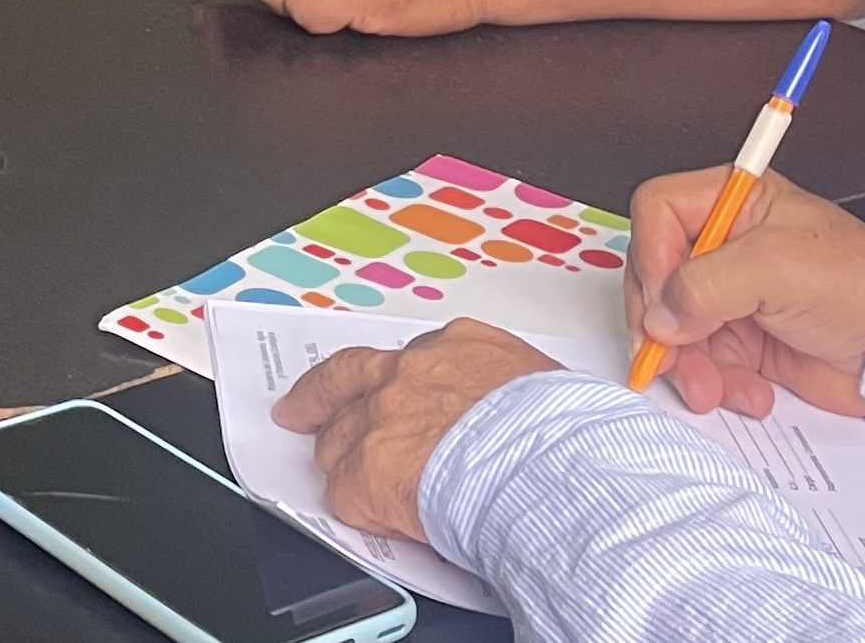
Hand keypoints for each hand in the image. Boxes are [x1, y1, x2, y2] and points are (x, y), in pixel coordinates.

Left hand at [271, 322, 561, 540]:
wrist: (552, 469)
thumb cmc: (567, 434)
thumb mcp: (544, 385)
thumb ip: (507, 390)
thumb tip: (519, 412)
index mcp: (458, 347)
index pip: (407, 357)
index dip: (386, 376)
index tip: (378, 380)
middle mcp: (410, 375)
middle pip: (345, 381)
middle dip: (317, 397)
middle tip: (297, 409)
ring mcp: (381, 420)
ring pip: (338, 441)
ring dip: (340, 461)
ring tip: (343, 479)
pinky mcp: (366, 472)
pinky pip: (345, 495)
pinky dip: (358, 508)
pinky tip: (373, 517)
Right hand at [623, 167, 864, 418]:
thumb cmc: (861, 287)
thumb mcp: (775, 268)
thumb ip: (705, 284)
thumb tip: (660, 316)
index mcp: (732, 204)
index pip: (658, 212)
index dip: (650, 254)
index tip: (662, 297)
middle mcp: (724, 248)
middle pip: (654, 278)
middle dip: (661, 324)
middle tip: (670, 352)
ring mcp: (730, 299)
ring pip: (672, 330)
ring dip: (688, 366)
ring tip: (714, 386)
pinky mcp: (743, 344)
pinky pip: (703, 366)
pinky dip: (718, 385)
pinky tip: (750, 392)